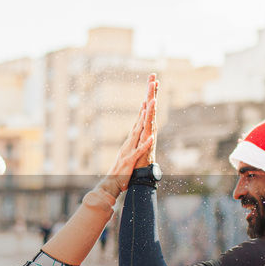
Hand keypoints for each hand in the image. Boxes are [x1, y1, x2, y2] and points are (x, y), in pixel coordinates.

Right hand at [101, 73, 157, 195]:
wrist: (112, 184)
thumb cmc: (122, 169)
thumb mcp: (131, 151)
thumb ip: (135, 140)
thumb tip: (138, 130)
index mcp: (132, 138)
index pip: (141, 117)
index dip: (147, 101)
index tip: (152, 87)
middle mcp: (130, 140)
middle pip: (141, 116)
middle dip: (147, 99)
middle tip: (152, 82)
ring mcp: (130, 148)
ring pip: (139, 130)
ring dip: (145, 116)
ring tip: (152, 102)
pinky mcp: (130, 159)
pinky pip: (139, 150)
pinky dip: (145, 143)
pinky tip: (151, 136)